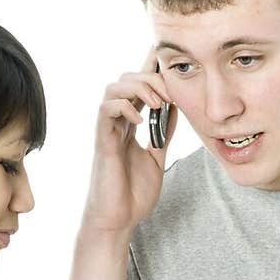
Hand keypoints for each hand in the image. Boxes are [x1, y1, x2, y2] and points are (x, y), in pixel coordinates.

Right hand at [80, 48, 177, 238]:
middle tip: (172, 93)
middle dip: (151, 77)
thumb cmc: (133, 194)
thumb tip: (177, 107)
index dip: (151, 67)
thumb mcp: (157, 157)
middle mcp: (117, 122)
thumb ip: (164, 132)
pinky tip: (140, 119)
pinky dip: (123, 107)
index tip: (171, 59)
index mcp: (130, 123)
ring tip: (157, 103)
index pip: (139, 85)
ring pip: (114, 87)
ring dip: (138, 88)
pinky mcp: (102, 141)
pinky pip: (106, 110)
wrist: (119, 220)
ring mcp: (108, 130)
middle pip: (127, 78)